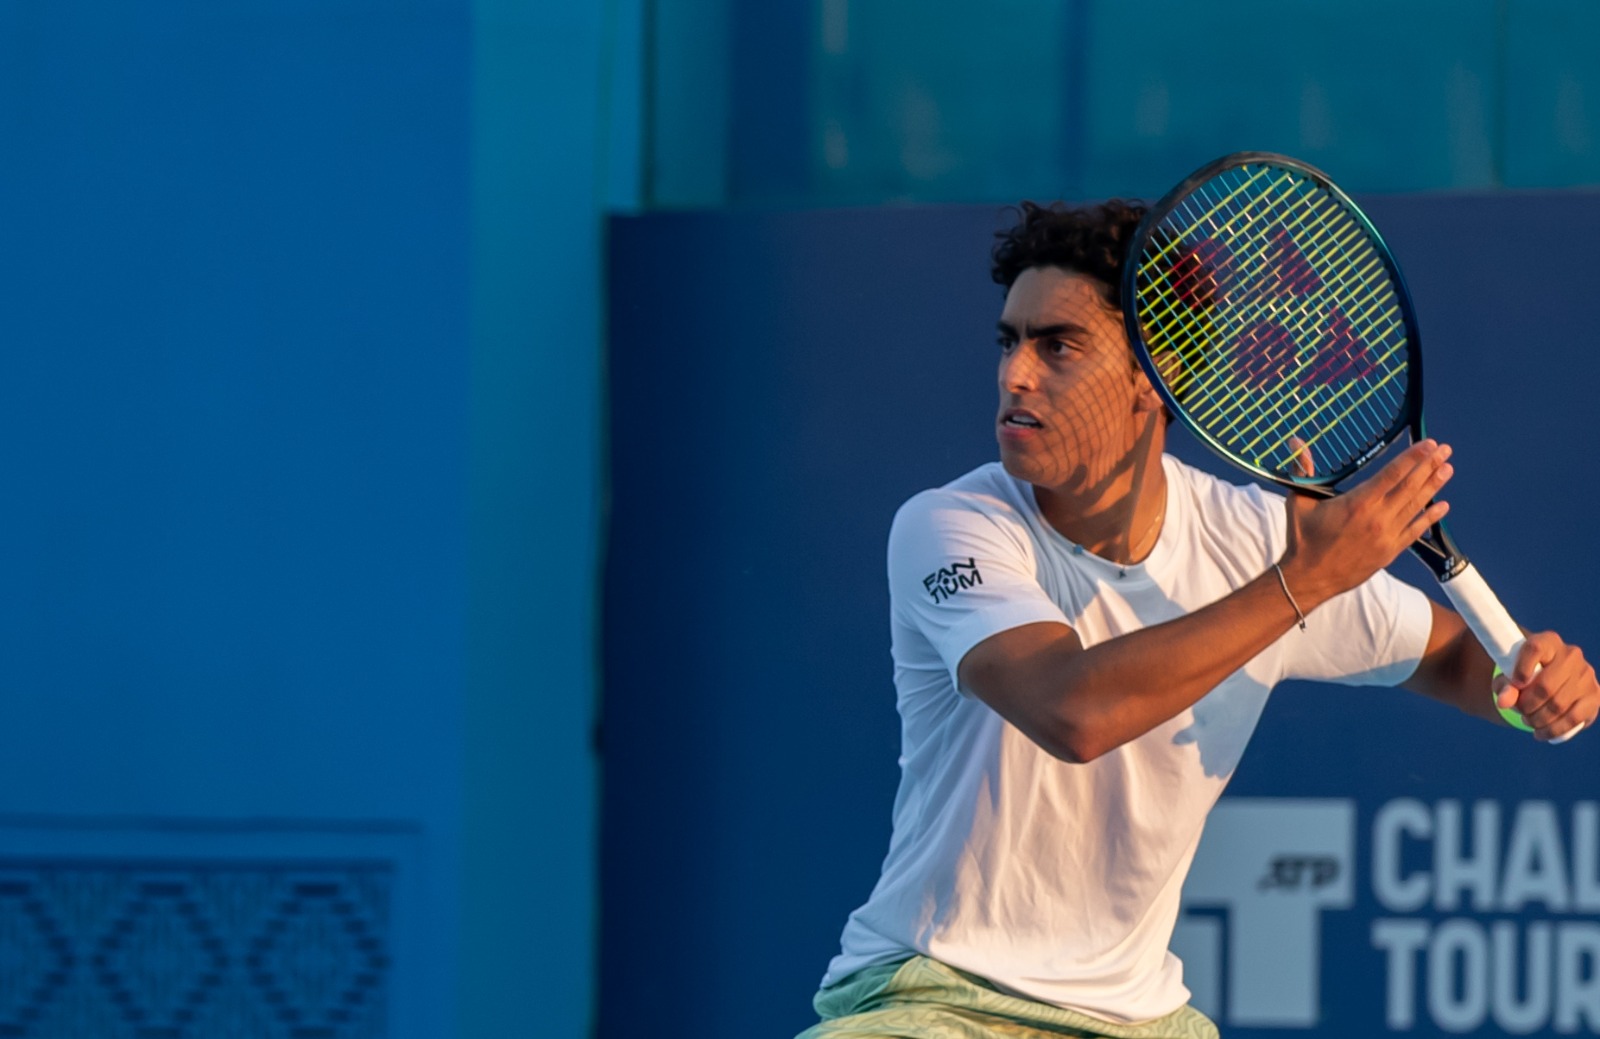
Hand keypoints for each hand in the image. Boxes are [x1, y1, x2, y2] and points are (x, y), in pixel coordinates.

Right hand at [1279, 439, 1453, 609]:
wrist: (1309, 578)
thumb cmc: (1302, 538)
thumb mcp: (1299, 501)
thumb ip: (1302, 470)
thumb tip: (1297, 443)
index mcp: (1357, 503)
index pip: (1392, 474)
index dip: (1413, 457)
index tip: (1429, 444)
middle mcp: (1377, 518)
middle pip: (1410, 487)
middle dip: (1429, 466)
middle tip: (1445, 450)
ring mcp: (1386, 536)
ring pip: (1416, 506)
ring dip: (1433, 486)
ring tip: (1447, 469)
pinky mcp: (1389, 552)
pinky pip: (1415, 531)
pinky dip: (1429, 518)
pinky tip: (1442, 506)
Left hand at [1495, 631, 1597, 741]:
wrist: (1549, 683)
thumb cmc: (1524, 676)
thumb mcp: (1509, 678)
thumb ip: (1504, 686)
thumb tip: (1504, 702)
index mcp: (1548, 641)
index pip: (1535, 649)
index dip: (1521, 668)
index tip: (1515, 684)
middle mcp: (1571, 655)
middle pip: (1545, 685)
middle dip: (1527, 705)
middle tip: (1519, 711)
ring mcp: (1586, 676)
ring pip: (1558, 705)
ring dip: (1538, 719)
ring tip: (1527, 721)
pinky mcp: (1595, 696)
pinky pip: (1573, 718)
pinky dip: (1553, 730)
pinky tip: (1540, 733)